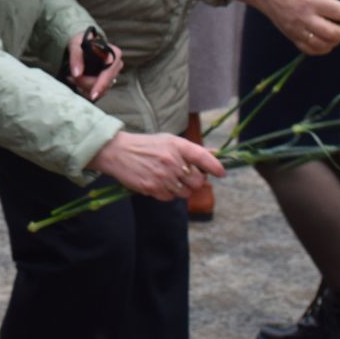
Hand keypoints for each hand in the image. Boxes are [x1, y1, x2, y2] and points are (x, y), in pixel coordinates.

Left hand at [67, 31, 123, 101]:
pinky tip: (77, 82)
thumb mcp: (75, 44)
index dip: (101, 84)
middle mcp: (116, 66)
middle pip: (104, 84)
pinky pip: (97, 93)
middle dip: (86, 84)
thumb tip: (77, 74)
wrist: (82, 45)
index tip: (92, 94)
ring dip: (84, 87)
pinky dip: (85, 90)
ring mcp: (112, 75)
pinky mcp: (106, 82)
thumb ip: (76, 57)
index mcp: (114, 53)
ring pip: (100, 91)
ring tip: (71, 78)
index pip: (109, 72)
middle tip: (70, 77)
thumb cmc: (81, 42)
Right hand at [90, 131, 225, 201]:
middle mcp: (172, 161)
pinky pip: (170, 198)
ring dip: (182, 189)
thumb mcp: (169, 141)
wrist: (118, 152)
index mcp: (177, 146)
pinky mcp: (152, 188)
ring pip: (185, 192)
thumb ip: (192, 149)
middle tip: (188, 176)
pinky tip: (159, 183)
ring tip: (171, 179)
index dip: (215, 166)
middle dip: (196, 181)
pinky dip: (168, 194)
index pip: (203, 157)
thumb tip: (215, 153)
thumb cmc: (146, 145)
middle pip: (198, 181)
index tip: (222, 173)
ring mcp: (162, 176)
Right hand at [231, 0, 339, 55]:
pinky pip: (310, 50)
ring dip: (335, 41)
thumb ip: (327, 1)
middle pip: (333, 33)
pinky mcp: (291, 36)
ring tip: (336, 33)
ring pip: (323, 45)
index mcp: (313, 1)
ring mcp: (298, 29)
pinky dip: (322, 48)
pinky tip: (325, 41)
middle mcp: (306, 17)